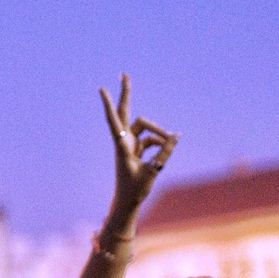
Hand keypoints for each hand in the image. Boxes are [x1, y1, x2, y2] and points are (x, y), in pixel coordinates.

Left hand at [99, 74, 177, 218]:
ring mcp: (130, 145)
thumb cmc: (136, 189)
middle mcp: (124, 142)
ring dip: (158, 132)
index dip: (109, 105)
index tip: (102, 88)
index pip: (114, 122)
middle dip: (126, 94)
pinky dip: (159, 142)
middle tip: (124, 74)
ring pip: (144, 127)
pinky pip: (150, 139)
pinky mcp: (136, 149)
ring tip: (172, 140)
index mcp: (122, 147)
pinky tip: (168, 146)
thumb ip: (165, 152)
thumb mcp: (154, 171)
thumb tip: (176, 135)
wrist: (128, 203)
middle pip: (124, 112)